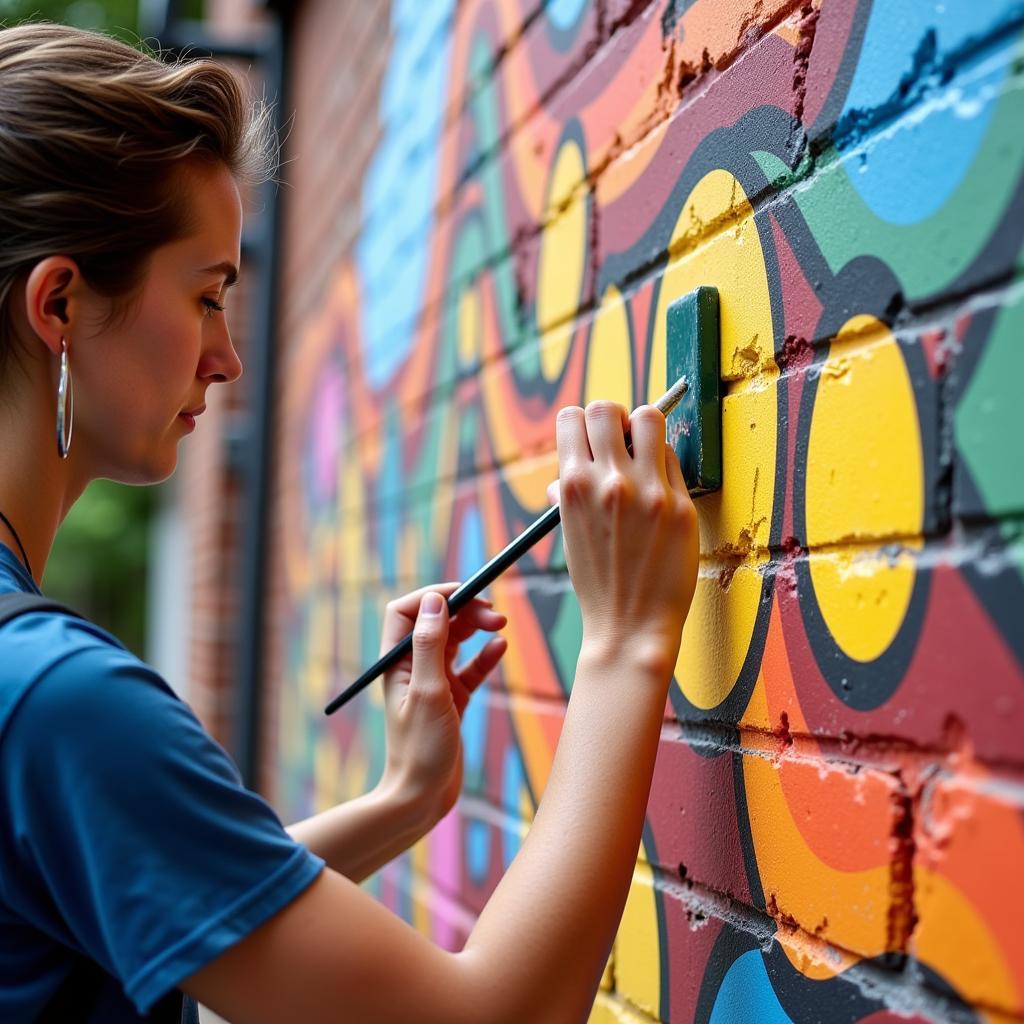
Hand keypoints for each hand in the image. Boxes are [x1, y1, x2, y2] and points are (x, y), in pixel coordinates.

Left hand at [378, 582, 506, 829]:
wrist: (421, 798)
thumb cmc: (419, 750)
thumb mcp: (428, 692)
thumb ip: (430, 645)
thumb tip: (434, 601)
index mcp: (397, 662)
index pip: (407, 611)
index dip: (434, 596)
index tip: (466, 593)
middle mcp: (413, 667)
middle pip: (437, 621)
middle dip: (465, 610)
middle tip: (495, 614)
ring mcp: (434, 682)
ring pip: (456, 640)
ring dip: (478, 628)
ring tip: (501, 625)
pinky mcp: (452, 699)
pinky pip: (471, 668)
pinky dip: (486, 656)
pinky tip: (501, 648)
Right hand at [552, 401, 697, 675]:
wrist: (629, 626)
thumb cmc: (598, 581)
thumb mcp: (570, 533)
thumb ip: (570, 492)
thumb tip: (571, 466)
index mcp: (573, 486)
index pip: (573, 417)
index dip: (583, 425)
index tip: (593, 441)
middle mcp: (609, 481)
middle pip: (607, 408)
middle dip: (612, 420)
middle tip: (620, 445)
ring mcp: (648, 491)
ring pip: (649, 418)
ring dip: (644, 430)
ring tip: (645, 456)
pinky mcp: (679, 506)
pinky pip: (673, 460)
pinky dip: (665, 466)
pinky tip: (661, 491)